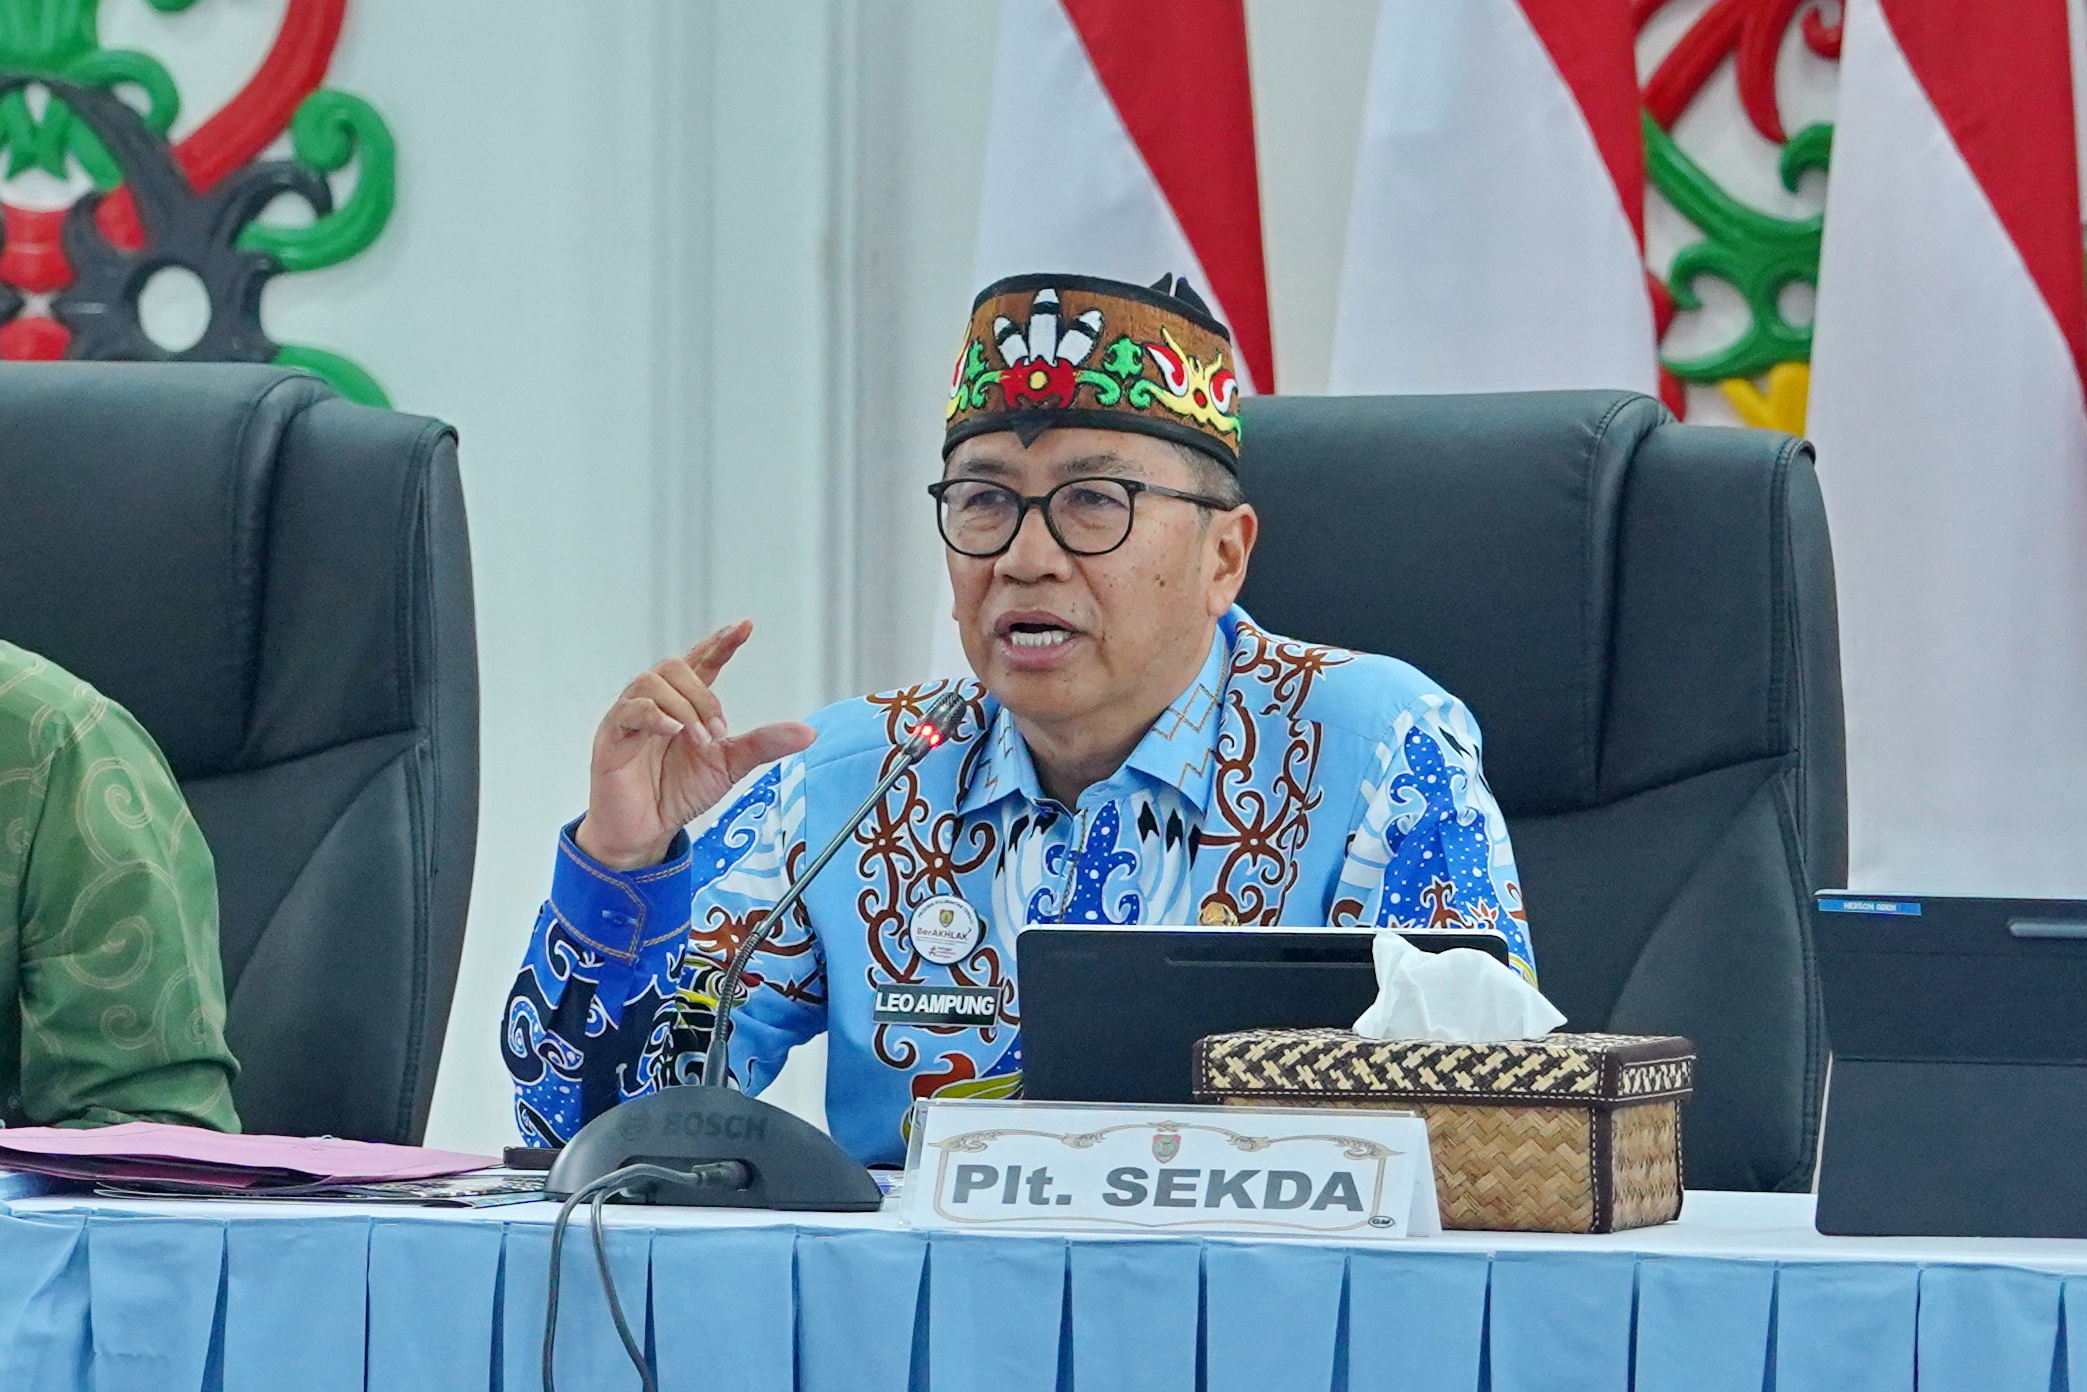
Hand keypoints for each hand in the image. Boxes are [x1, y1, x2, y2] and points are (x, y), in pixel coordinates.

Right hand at [574, 620, 816, 869]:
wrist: (648, 831)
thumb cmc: (678, 792)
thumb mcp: (729, 765)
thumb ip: (763, 744)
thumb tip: (808, 732)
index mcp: (683, 704)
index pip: (701, 662)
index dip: (720, 643)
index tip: (745, 627)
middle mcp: (655, 703)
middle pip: (676, 667)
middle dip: (704, 695)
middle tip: (719, 732)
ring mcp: (630, 718)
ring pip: (651, 682)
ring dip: (683, 707)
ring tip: (699, 739)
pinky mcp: (611, 737)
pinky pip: (629, 711)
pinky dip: (654, 715)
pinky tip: (673, 731)